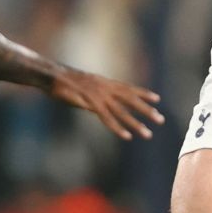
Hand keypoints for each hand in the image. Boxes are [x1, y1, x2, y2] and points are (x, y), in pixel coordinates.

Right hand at [49, 68, 164, 139]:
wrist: (51, 76)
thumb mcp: (82, 88)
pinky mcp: (91, 103)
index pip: (128, 88)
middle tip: (160, 120)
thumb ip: (93, 96)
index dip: (143, 93)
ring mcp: (99, 96)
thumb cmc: (63, 82)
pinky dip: (117, 127)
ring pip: (122, 112)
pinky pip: (107, 118)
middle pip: (130, 101)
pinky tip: (126, 136)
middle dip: (146, 111)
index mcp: (104, 83)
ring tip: (148, 134)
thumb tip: (97, 105)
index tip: (157, 99)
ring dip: (135, 124)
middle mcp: (106, 88)